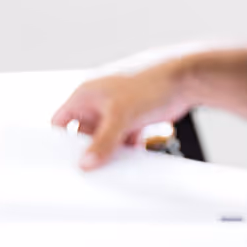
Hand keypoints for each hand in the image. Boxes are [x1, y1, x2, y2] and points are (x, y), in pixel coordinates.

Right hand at [52, 56, 194, 167]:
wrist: (186, 77)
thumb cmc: (149, 83)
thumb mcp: (120, 116)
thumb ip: (102, 142)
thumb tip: (86, 163)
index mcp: (86, 94)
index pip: (61, 121)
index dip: (60, 140)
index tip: (65, 160)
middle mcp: (99, 101)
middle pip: (85, 133)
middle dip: (89, 150)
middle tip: (92, 169)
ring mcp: (117, 109)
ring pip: (106, 138)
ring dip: (110, 151)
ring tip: (113, 168)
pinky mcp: (134, 117)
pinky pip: (124, 138)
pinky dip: (127, 149)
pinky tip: (132, 159)